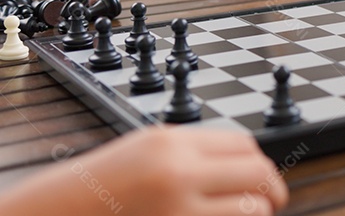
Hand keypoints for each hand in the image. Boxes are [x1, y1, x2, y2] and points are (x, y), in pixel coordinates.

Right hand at [7, 127, 287, 215]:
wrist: (64, 209)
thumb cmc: (108, 181)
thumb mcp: (152, 146)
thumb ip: (197, 150)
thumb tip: (247, 161)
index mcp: (174, 142)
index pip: (246, 145)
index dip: (261, 162)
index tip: (265, 175)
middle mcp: (179, 172)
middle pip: (257, 172)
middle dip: (274, 188)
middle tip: (275, 199)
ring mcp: (178, 207)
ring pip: (251, 207)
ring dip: (258, 211)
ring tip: (252, 213)